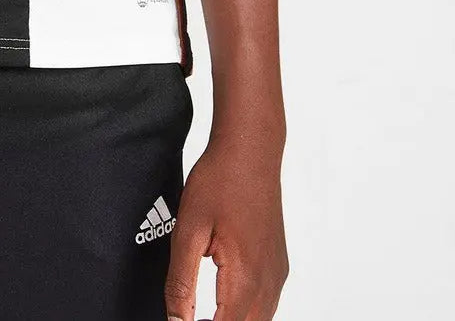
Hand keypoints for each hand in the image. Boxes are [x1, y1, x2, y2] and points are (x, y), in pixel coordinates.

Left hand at [164, 135, 288, 320]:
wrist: (250, 150)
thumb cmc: (220, 182)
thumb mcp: (189, 231)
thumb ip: (181, 281)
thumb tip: (175, 320)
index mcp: (245, 277)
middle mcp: (268, 282)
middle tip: (190, 317)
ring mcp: (277, 273)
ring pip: (259, 320)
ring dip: (234, 320)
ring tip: (204, 314)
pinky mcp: (279, 264)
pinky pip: (266, 303)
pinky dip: (247, 311)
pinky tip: (225, 300)